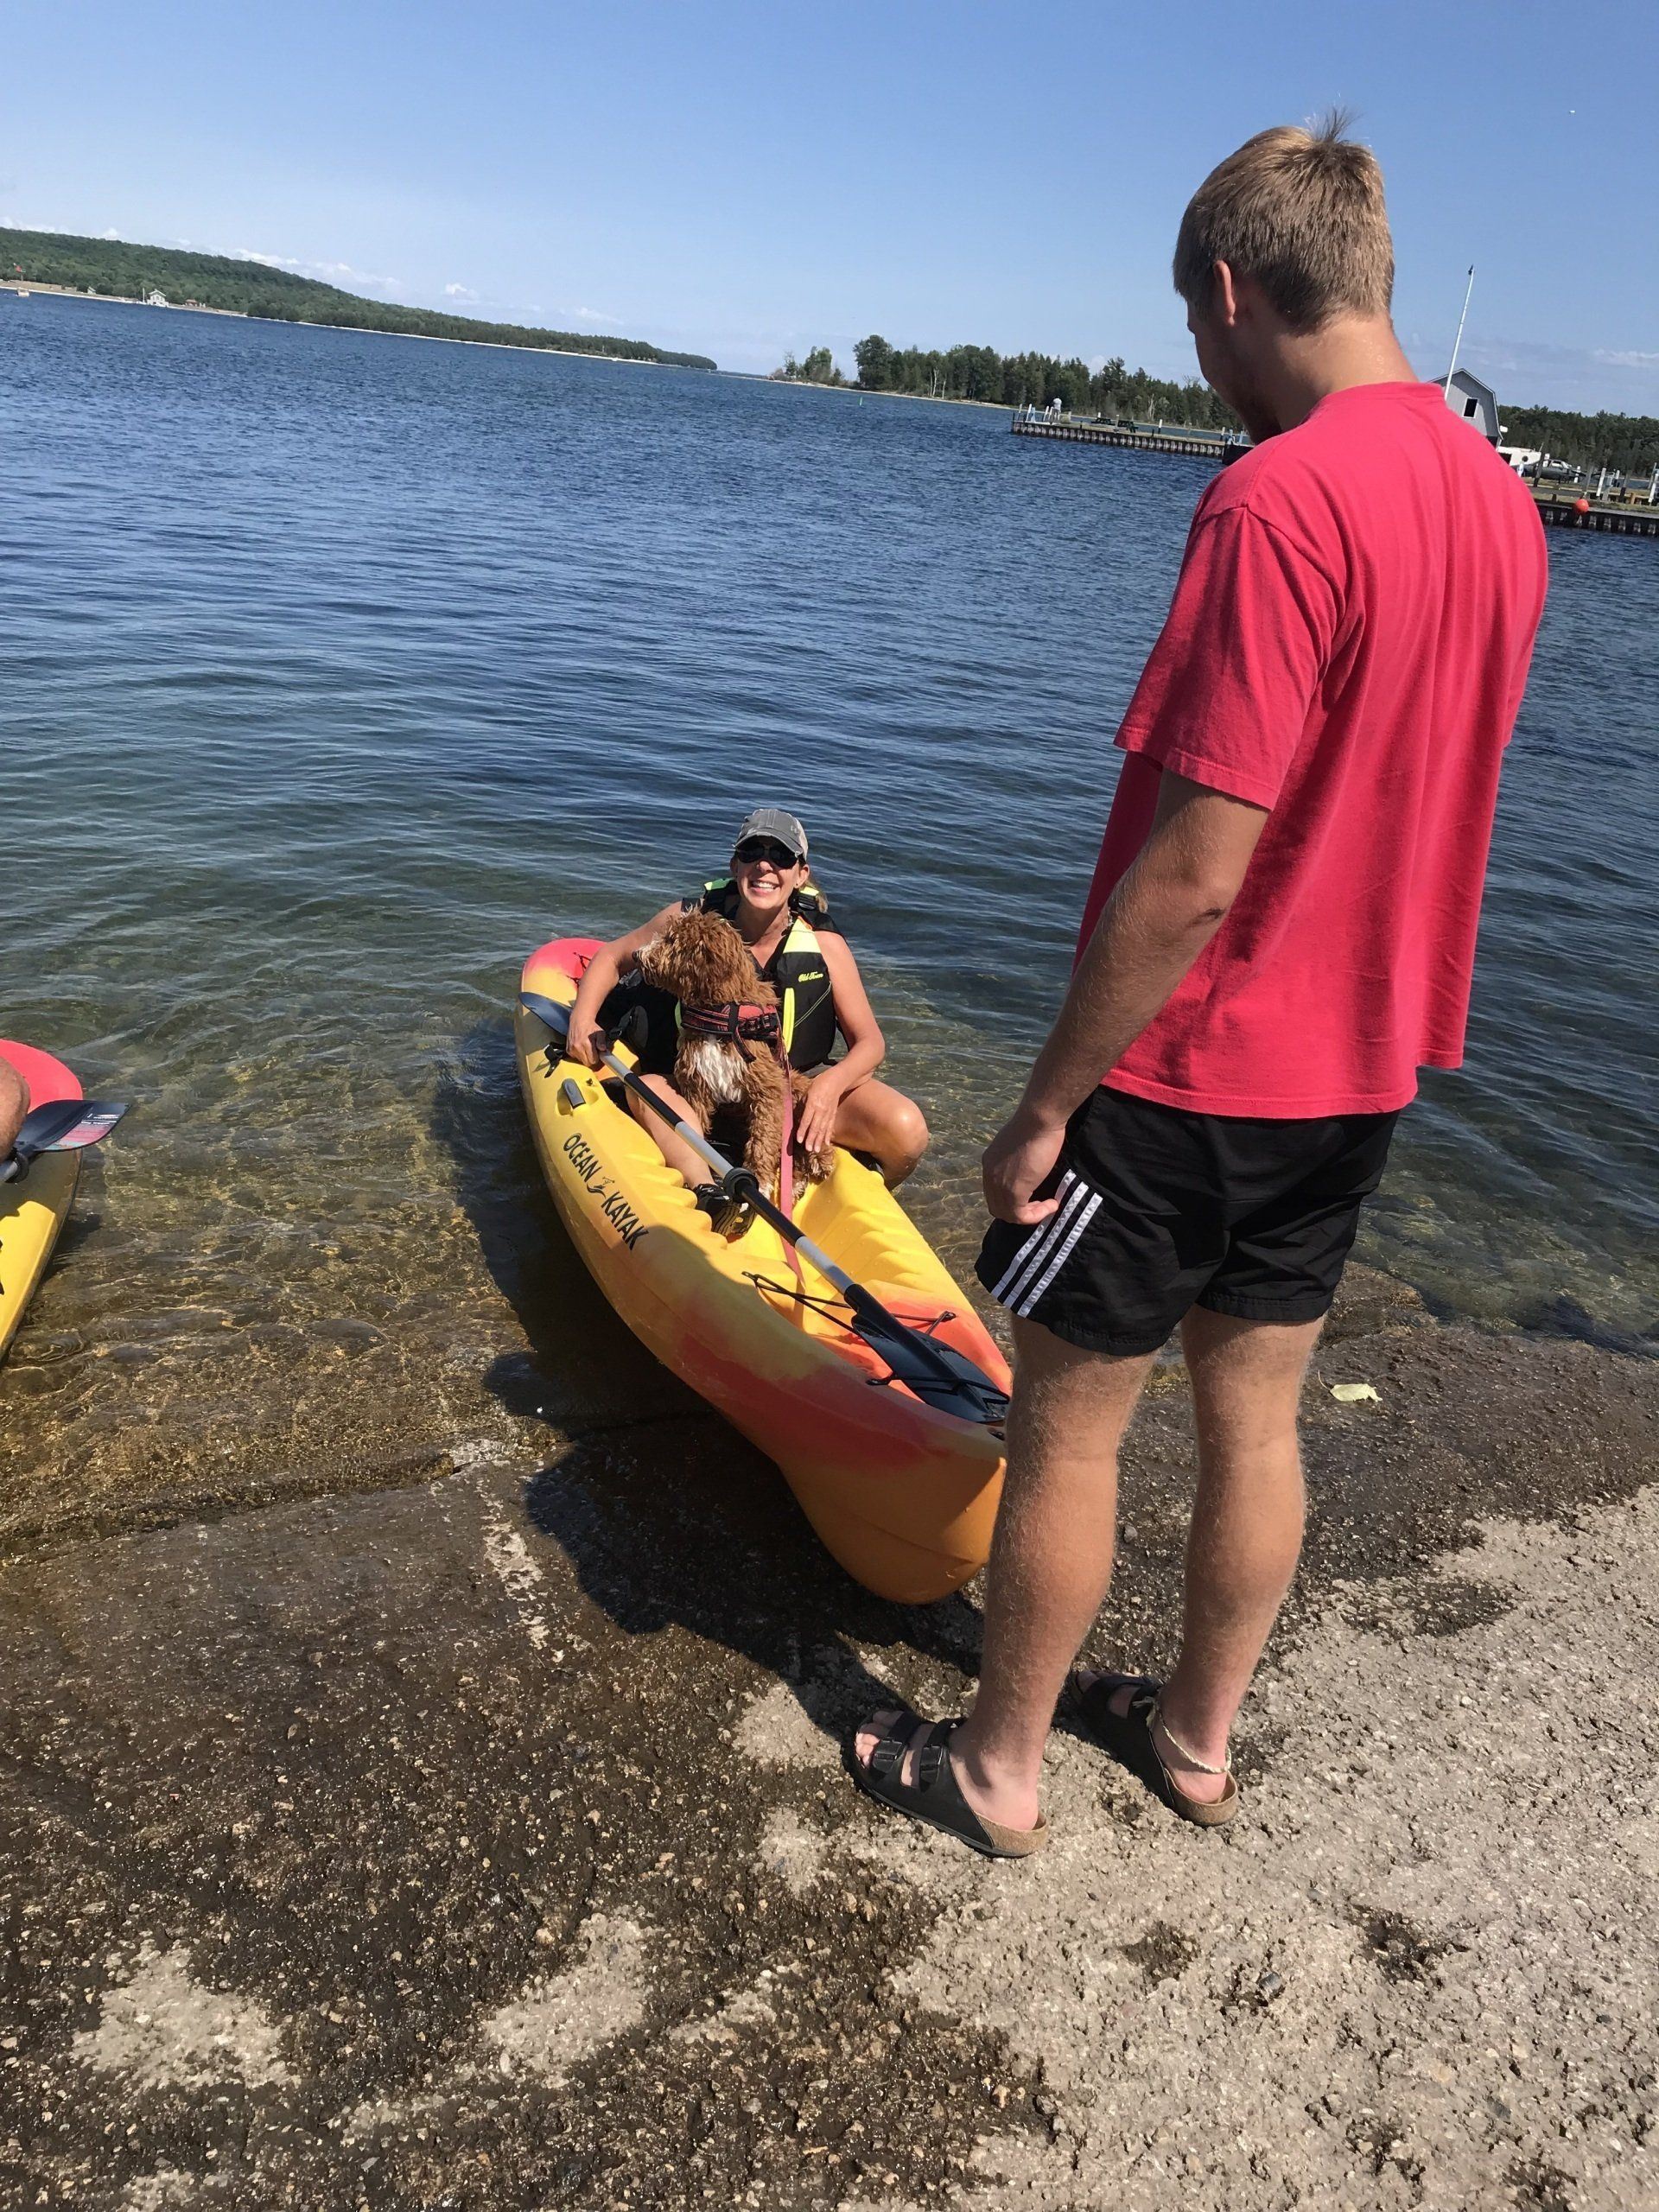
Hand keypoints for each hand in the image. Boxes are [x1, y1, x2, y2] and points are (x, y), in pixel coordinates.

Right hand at [568, 1021, 603, 1069]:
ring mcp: (572, 1049)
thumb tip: (603, 1049)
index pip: (592, 1060)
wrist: (579, 1020)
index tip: (598, 1054)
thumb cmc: (591, 1026)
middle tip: (593, 1051)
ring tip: (587, 1048)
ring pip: (581, 1060)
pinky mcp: (568, 1049)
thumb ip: (602, 1042)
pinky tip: (581, 1047)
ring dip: (584, 1056)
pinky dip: (579, 1054)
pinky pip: (575, 1057)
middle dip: (591, 1059)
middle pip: (587, 1063)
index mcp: (586, 1044)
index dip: (597, 1058)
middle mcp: (577, 1047)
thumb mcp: (600, 1033)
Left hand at [794, 1071, 844, 1155]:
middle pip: (815, 1127)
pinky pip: (830, 1126)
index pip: (807, 1120)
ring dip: (819, 1140)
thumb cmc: (819, 1084)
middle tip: (808, 1149)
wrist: (836, 1081)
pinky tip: (826, 1143)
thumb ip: (803, 1105)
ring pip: (823, 1129)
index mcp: (813, 1104)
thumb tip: (798, 1118)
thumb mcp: (807, 1092)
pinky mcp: (833, 1114)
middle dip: (811, 1139)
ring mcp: (828, 1113)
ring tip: (816, 1150)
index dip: (802, 1131)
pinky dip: (828, 1135)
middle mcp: (821, 1110)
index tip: (799, 1140)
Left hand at [982, 1105, 1066, 1223]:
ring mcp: (998, 1184)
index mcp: (989, 1162)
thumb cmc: (1037, 1126)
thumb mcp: (1021, 1145)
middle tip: (1041, 1204)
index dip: (1013, 1200)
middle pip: (997, 1207)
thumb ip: (1019, 1160)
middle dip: (1019, 1210)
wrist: (1039, 1119)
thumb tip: (1030, 1171)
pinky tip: (1052, 1204)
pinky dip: (1037, 1215)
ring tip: (1049, 1205)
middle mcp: (989, 1174)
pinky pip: (1021, 1215)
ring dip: (1030, 1214)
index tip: (1035, 1195)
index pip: (994, 1193)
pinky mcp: (1013, 1191)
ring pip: (1008, 1214)